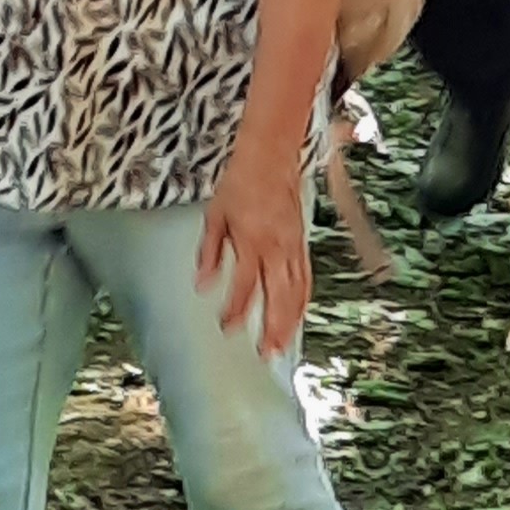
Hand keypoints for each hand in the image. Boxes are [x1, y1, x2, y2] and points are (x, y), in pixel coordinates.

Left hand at [197, 143, 312, 358]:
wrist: (271, 156)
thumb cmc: (241, 182)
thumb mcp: (215, 215)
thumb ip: (209, 253)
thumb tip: (203, 284)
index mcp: (252, 240)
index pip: (244, 286)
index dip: (235, 310)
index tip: (226, 326)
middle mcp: (277, 247)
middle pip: (278, 296)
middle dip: (273, 328)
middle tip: (266, 353)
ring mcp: (293, 246)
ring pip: (296, 292)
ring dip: (290, 321)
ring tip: (282, 345)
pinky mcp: (302, 243)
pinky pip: (305, 278)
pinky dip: (302, 301)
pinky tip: (297, 315)